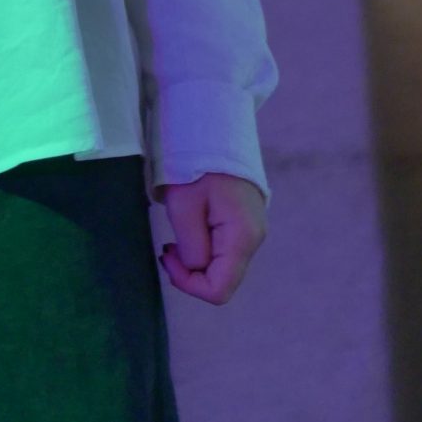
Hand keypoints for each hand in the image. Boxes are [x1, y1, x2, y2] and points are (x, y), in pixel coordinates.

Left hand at [153, 171, 265, 305]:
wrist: (216, 131)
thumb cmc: (198, 166)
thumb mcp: (184, 206)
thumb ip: (192, 247)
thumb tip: (196, 268)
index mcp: (242, 239)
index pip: (219, 290)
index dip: (189, 285)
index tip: (167, 256)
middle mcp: (253, 241)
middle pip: (222, 280)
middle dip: (191, 273)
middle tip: (167, 248)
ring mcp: (252, 232)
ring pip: (223, 266)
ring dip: (196, 260)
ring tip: (176, 238)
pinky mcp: (245, 223)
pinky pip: (224, 250)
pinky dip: (204, 249)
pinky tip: (191, 229)